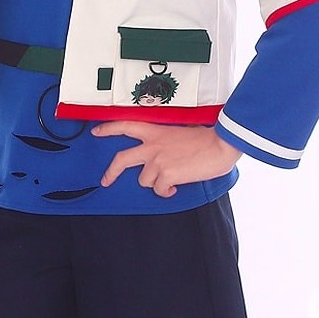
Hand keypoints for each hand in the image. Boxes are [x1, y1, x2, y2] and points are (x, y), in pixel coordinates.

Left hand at [91, 122, 241, 197]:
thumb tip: (165, 158)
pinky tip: (177, 186)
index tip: (97, 132)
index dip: (109, 129)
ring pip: (144, 180)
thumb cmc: (208, 138)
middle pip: (122, 159)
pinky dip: (167, 191)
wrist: (221, 143)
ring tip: (171, 180)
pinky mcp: (166, 175)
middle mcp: (152, 145)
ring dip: (156, 183)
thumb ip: (167, 142)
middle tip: (105, 180)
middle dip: (111, 172)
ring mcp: (157, 161)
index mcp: (156, 131)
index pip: (126, 125)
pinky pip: (159, 190)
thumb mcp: (181, 132)